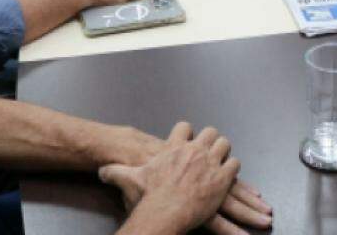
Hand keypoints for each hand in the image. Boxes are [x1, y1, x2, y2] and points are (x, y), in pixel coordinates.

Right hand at [101, 123, 271, 234]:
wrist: (164, 209)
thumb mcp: (129, 179)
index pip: (184, 127)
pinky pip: (235, 165)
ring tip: (226, 160)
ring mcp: (210, 162)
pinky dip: (235, 170)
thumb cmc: (147, 195)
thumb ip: (115, 172)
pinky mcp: (222, 178)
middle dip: (211, 139)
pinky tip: (233, 176)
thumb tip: (101, 171)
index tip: (188, 137)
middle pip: (210, 132)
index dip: (187, 132)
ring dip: (225, 152)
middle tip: (211, 147)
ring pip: (225, 145)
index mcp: (174, 147)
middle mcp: (194, 150)